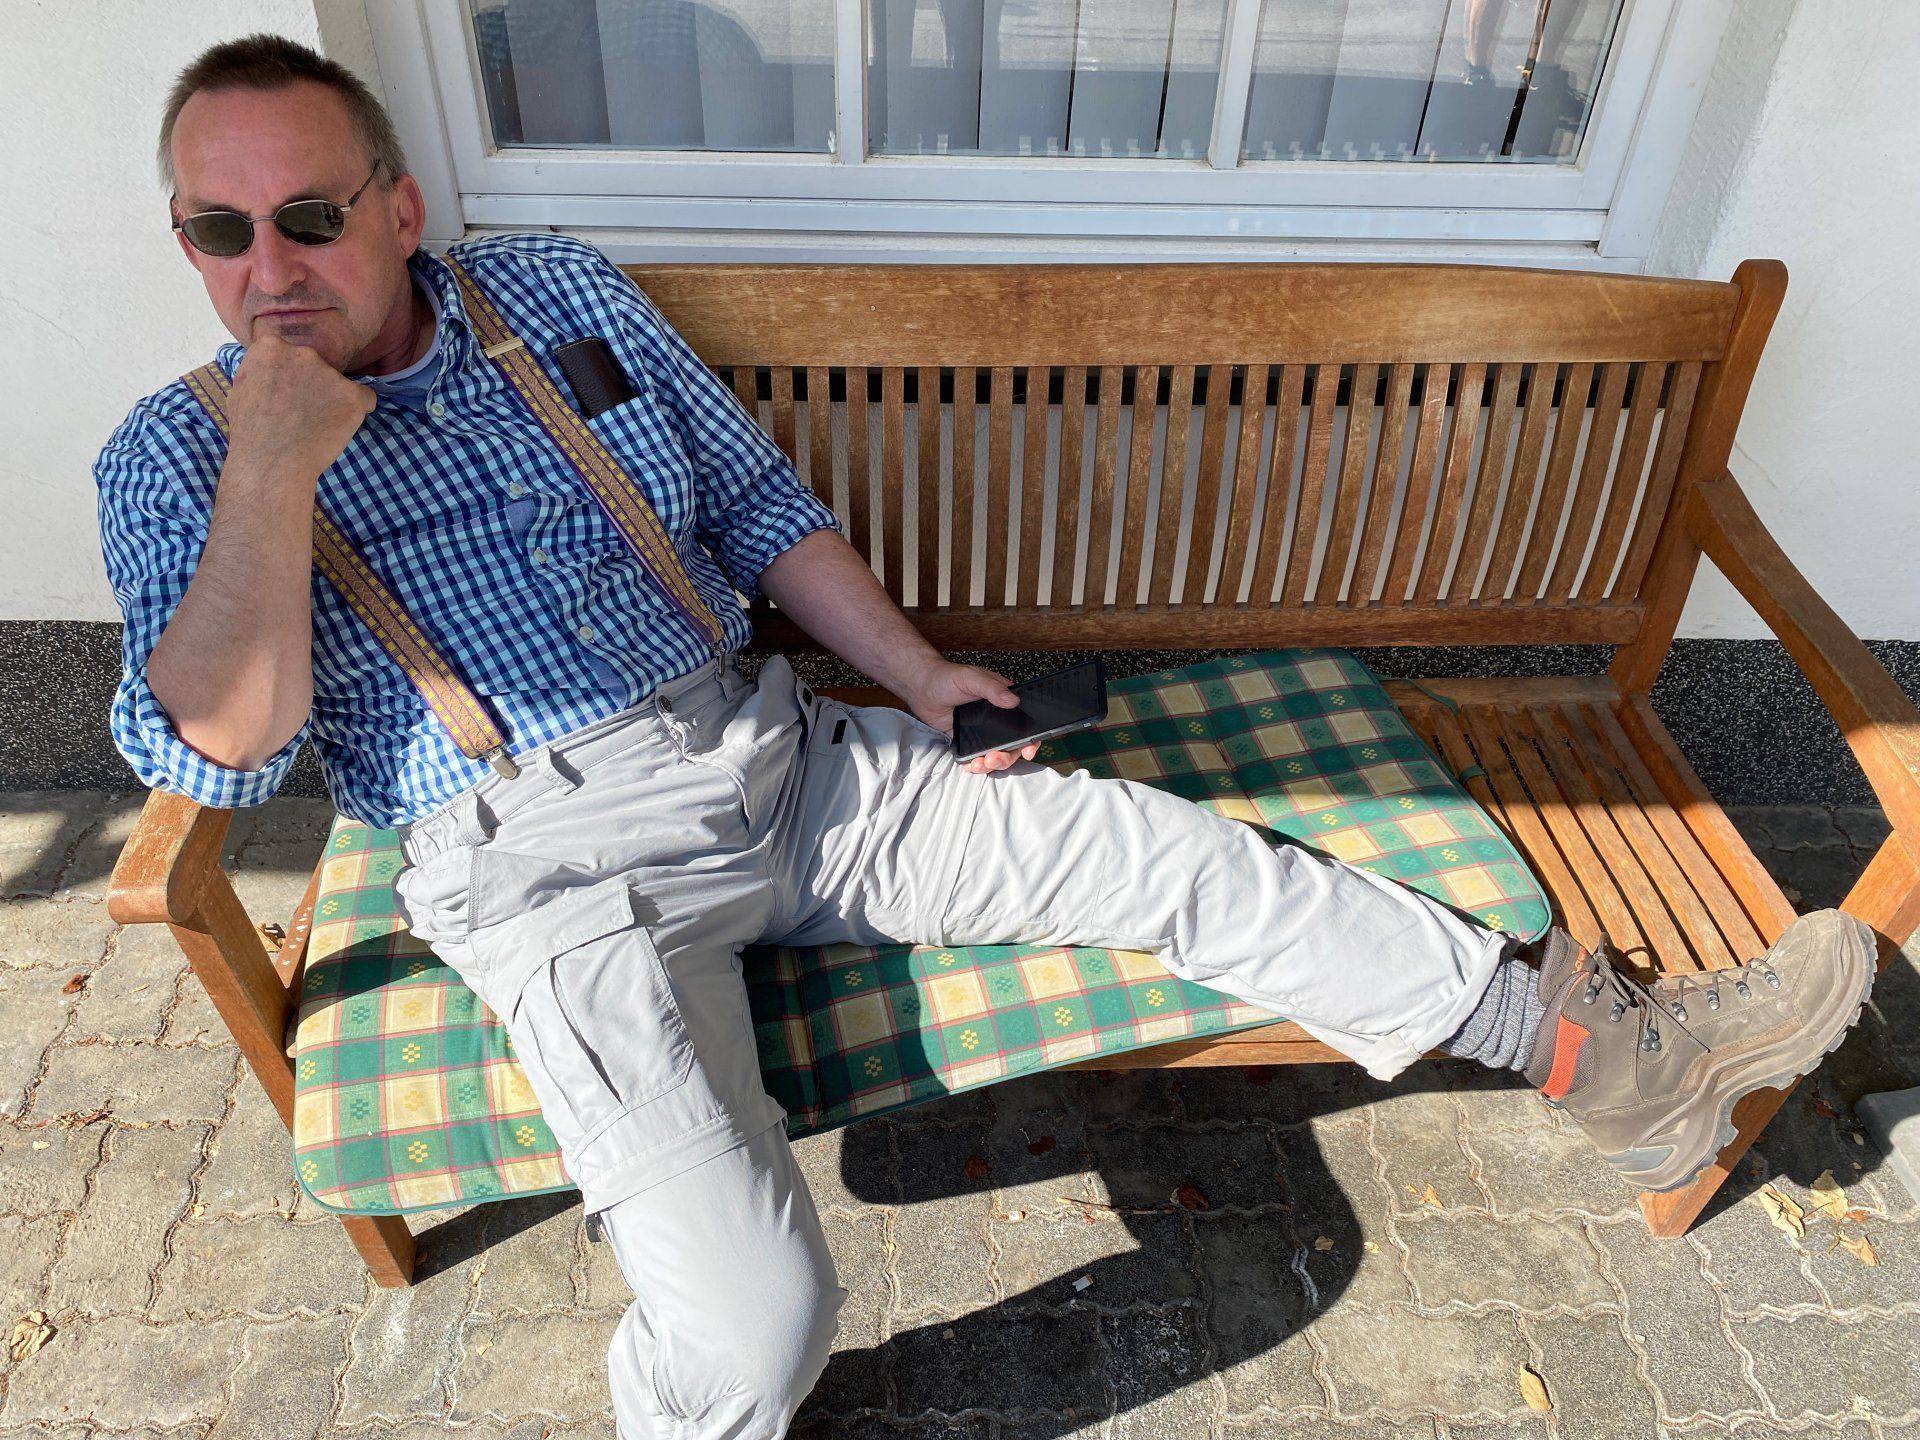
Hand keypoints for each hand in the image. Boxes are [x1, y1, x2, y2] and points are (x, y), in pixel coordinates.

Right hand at [225, 332, 374, 485]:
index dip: (289, 374)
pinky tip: (339, 427)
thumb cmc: (251, 432)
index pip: (290, 352)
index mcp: (271, 347)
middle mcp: (303, 352)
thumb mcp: (241, 388)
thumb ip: (261, 369)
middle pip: (316, 365)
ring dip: (331, 400)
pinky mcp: (353, 395)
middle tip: (299, 412)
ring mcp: (330, 373)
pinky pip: (365, 398)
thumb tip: (273, 365)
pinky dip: (357, 411)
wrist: (271, 463)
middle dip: (311, 385)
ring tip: (314, 425)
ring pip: (338, 384)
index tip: (284, 393)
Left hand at [902, 660, 1038, 774]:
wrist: (921, 687)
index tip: (1028, 749)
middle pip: (1012, 745)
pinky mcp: (966, 740)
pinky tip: (970, 765)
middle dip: (1006, 757)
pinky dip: (975, 765)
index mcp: (1003, 701)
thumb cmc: (946, 677)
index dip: (1031, 739)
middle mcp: (996, 719)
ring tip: (979, 764)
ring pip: (995, 754)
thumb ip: (992, 688)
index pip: (1024, 722)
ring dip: (991, 764)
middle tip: (993, 758)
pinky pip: (976, 757)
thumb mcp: (971, 678)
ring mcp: (982, 732)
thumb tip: (1013, 701)